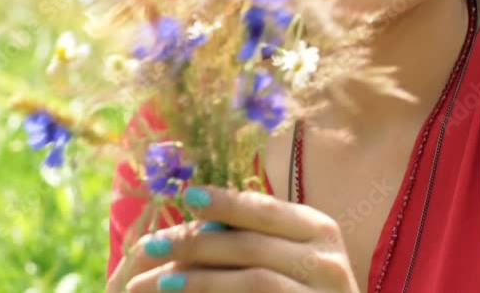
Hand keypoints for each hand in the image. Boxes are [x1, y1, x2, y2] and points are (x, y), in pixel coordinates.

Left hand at [106, 185, 360, 292]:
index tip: (186, 196)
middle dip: (197, 243)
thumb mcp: (289, 254)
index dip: (224, 201)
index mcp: (320, 229)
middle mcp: (327, 259)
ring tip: (163, 280)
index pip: (264, 208)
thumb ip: (255, 234)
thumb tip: (197, 208)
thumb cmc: (302, 287)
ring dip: (202, 280)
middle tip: (153, 245)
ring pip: (254, 279)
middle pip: (252, 244)